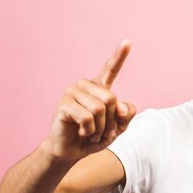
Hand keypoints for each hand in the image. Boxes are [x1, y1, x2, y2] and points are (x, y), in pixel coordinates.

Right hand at [45, 40, 136, 160]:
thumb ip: (126, 116)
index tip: (128, 41)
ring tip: (91, 133)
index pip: (111, 69)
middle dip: (110, 121)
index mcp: (100, 88)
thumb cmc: (94, 136)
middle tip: (102, 131)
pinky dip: (89, 131)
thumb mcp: (118, 128)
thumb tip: (121, 106)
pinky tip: (81, 132)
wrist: (72, 151)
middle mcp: (85, 86)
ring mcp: (72, 93)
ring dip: (100, 128)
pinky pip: (87, 118)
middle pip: (111, 99)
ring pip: (99, 109)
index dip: (120, 56)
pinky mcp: (64, 104)